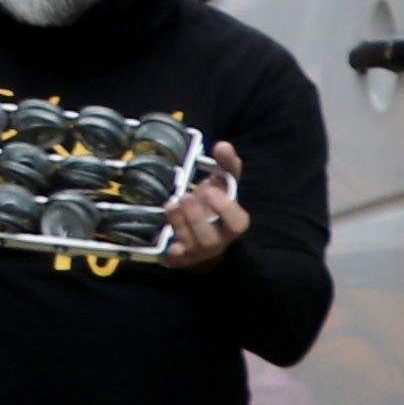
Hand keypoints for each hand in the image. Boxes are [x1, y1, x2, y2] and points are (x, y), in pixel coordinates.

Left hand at [153, 140, 249, 273]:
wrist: (197, 233)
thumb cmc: (212, 206)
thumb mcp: (221, 185)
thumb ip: (226, 165)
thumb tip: (223, 145)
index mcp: (231, 224)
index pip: (238, 223)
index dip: (225, 208)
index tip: (209, 189)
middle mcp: (217, 242)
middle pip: (210, 238)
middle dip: (196, 216)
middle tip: (185, 196)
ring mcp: (197, 253)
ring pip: (191, 245)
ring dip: (179, 223)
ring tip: (170, 204)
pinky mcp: (179, 259)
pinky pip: (174, 259)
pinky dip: (169, 249)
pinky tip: (165, 234)